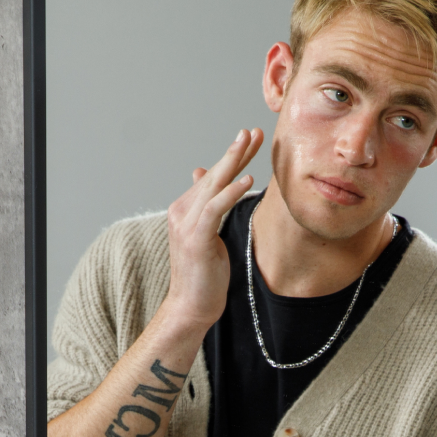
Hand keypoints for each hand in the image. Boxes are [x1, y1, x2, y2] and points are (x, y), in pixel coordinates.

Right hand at [164, 128, 263, 332]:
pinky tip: (247, 180)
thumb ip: (206, 207)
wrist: (191, 306)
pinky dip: (231, 192)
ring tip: (250, 142)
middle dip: (235, 151)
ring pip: (212, 185)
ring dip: (232, 161)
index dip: (233, 157)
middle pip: (213, 174)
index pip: (213, 177)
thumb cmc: (203, 275)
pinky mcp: (195, 238)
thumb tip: (201, 175)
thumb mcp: (206, 235)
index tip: (252, 139)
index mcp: (187, 209)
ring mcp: (186, 223)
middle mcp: (182, 210)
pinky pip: (215, 208)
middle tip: (254, 131)